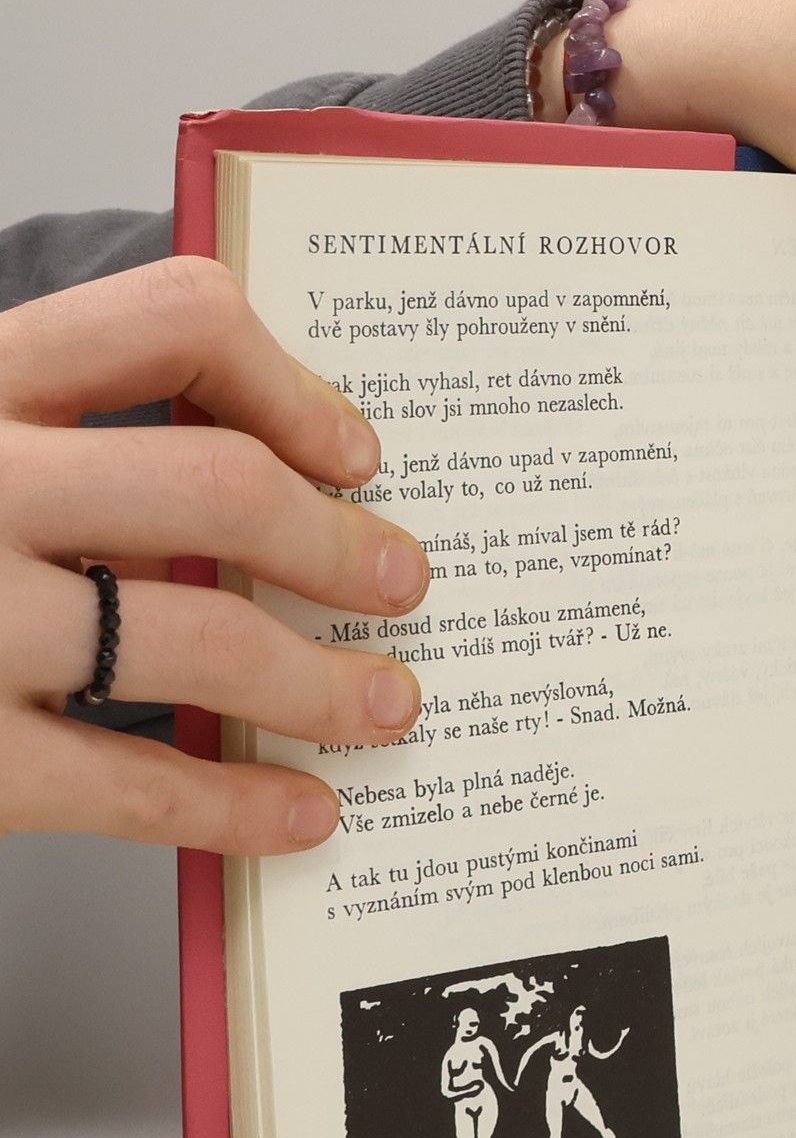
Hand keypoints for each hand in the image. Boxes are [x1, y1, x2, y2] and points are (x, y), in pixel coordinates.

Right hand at [0, 258, 430, 852]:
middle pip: (216, 485)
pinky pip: (132, 786)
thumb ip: (52, 430)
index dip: (292, 383)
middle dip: (340, 545)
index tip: (352, 448)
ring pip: (198, 638)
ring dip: (323, 682)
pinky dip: (238, 807)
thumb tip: (253, 468)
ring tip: (388, 705)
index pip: (169, 323)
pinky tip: (300, 814)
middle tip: (401, 582)